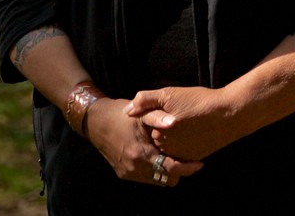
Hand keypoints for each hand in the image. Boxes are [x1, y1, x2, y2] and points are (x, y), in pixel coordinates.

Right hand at [85, 97, 203, 186]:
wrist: (96, 122)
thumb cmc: (121, 115)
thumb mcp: (141, 113)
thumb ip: (159, 117)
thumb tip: (175, 121)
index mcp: (141, 154)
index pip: (171, 170)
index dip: (188, 168)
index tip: (199, 163)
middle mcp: (135, 168)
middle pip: (167, 180)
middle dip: (179, 171)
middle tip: (187, 158)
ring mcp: (129, 173)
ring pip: (157, 181)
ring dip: (167, 172)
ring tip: (174, 157)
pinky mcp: (124, 174)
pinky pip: (146, 178)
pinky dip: (155, 171)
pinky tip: (158, 157)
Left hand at [126, 86, 239, 161]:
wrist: (228, 115)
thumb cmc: (198, 102)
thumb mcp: (169, 94)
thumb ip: (145, 100)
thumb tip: (127, 110)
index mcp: (157, 133)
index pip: (145, 128)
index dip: (151, 118)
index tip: (164, 110)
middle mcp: (166, 149)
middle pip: (155, 140)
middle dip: (160, 130)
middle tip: (176, 116)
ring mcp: (179, 156)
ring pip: (168, 148)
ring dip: (171, 139)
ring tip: (184, 123)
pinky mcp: (192, 159)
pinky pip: (180, 154)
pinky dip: (183, 145)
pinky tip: (191, 131)